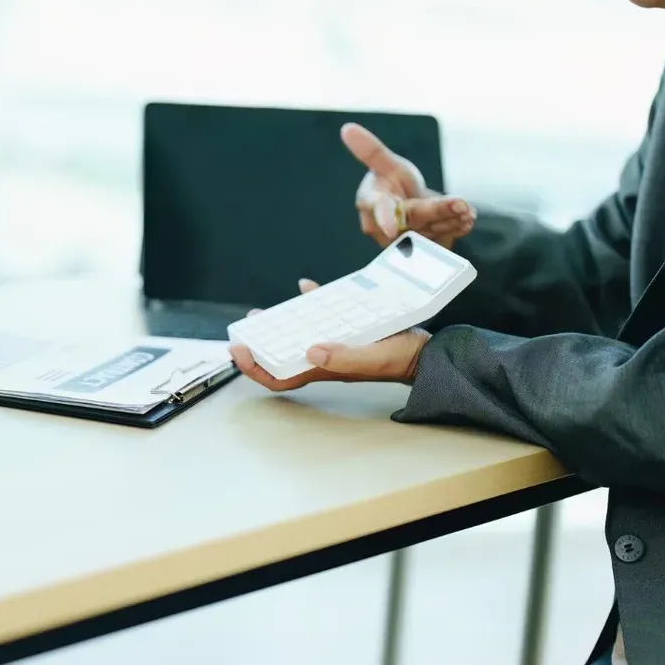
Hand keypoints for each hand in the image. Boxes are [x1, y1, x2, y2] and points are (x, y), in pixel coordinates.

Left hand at [230, 279, 429, 391]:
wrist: (426, 352)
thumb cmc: (400, 359)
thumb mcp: (372, 357)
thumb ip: (343, 357)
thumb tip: (310, 351)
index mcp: (324, 368)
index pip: (280, 376)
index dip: (255, 368)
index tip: (239, 351)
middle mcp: (324, 357)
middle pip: (283, 355)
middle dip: (261, 344)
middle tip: (247, 328)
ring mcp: (335, 342)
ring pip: (298, 335)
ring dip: (280, 324)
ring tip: (265, 313)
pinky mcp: (348, 328)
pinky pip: (323, 314)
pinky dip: (312, 301)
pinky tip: (307, 287)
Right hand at [344, 123, 476, 249]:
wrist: (407, 207)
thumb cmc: (391, 184)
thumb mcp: (386, 164)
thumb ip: (370, 150)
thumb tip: (348, 128)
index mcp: (371, 204)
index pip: (378, 211)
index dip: (385, 218)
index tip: (392, 226)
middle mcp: (383, 229)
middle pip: (413, 219)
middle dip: (438, 211)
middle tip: (461, 204)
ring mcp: (403, 243)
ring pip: (430, 232)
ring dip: (451, 222)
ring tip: (467, 211)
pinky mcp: (420, 252)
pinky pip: (440, 243)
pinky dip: (455, 230)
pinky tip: (465, 221)